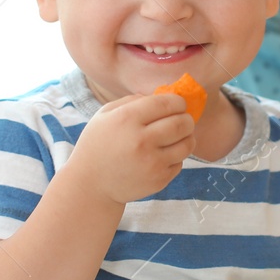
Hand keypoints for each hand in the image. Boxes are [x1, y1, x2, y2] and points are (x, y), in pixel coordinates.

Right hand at [68, 92, 194, 204]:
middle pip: (182, 123)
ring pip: (187, 144)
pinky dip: (176, 157)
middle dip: (187, 118)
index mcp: (127, 119)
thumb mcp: (105, 115)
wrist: (91, 185)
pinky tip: (163, 155)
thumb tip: (163, 95)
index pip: (167, 103)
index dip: (178, 101)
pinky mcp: (159, 180)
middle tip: (183, 120)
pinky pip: (180, 162)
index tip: (178, 104)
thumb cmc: (98, 144)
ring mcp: (152, 163)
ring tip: (178, 136)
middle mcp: (141, 140)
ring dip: (187, 137)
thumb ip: (133, 101)